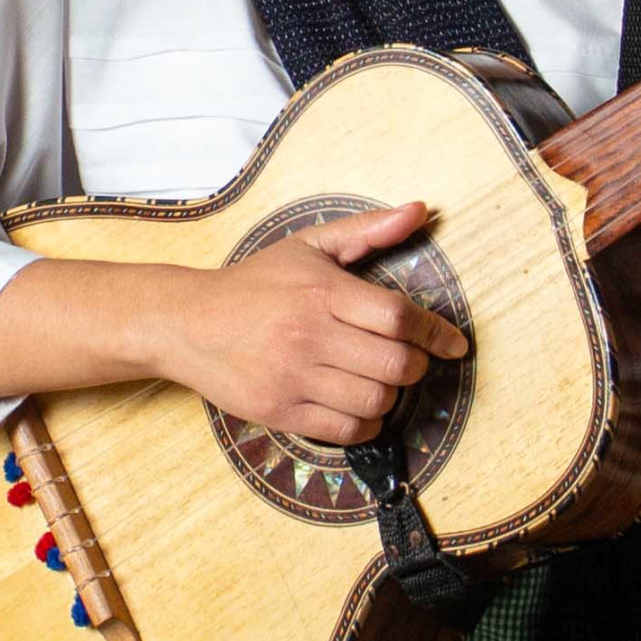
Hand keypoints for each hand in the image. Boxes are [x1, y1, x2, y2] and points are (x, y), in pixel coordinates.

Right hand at [141, 200, 467, 446]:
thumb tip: (420, 210)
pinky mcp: (279, 410)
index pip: (397, 316)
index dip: (435, 332)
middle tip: (408, 360)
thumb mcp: (308, 246)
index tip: (453, 343)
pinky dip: (366, 422)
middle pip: (395, 364)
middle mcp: (308, 334)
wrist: (187, 322)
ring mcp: (292, 376)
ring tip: (378, 380)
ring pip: (376, 401)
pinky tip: (358, 405)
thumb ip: (367, 230)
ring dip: (390, 395)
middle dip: (416, 366)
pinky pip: (347, 430)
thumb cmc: (255, 284)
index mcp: (320, 291)